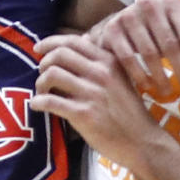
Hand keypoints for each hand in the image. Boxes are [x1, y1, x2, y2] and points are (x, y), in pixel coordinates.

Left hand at [32, 34, 159, 169]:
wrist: (141, 141)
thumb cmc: (129, 110)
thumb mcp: (121, 77)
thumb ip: (102, 59)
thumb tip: (83, 38)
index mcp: (109, 61)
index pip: (73, 41)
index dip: (51, 42)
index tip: (38, 48)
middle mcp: (100, 73)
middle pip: (59, 54)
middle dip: (44, 62)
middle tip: (42, 74)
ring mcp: (92, 93)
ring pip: (52, 74)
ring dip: (40, 82)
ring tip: (42, 91)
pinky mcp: (83, 114)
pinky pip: (51, 101)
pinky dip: (38, 102)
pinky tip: (38, 105)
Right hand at [38, 0, 179, 98]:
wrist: (120, 27)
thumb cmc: (158, 33)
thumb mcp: (178, 35)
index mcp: (170, 2)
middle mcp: (149, 4)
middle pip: (170, 44)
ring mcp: (128, 15)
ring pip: (150, 52)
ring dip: (160, 76)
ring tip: (168, 93)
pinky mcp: (112, 29)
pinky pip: (128, 57)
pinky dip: (139, 75)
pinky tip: (147, 87)